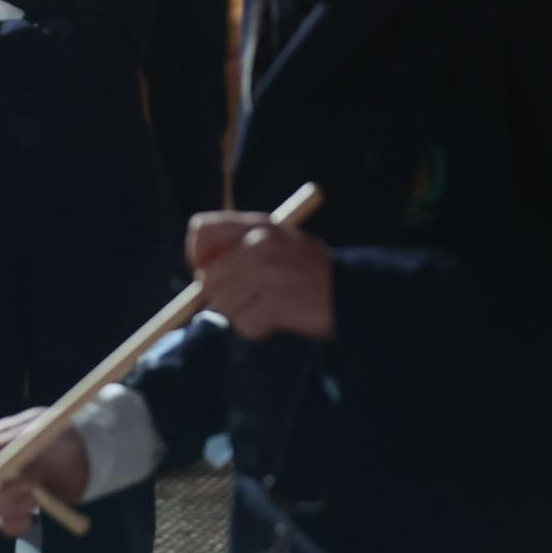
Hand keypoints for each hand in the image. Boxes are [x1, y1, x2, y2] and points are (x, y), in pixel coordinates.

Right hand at [0, 406, 90, 538]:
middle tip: (29, 484)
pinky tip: (31, 516)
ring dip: (14, 504)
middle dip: (0, 491)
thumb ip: (7, 438)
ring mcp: (4, 491)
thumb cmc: (59, 435)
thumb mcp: (38, 428)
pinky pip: (5, 525)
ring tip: (37, 493)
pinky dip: (16, 524)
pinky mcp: (17, 510)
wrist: (87, 457)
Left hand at [186, 211, 334, 341]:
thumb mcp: (278, 243)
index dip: (197, 255)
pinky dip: (257, 327)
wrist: (354, 293)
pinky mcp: (274, 303)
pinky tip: (278, 319)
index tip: (209, 272)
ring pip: (221, 305)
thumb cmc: (309, 272)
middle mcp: (259, 244)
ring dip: (241, 313)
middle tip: (251, 299)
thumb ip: (240, 249)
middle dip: (223, 296)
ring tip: (269, 307)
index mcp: (258, 225)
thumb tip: (200, 273)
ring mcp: (266, 273)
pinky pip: (244, 324)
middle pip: (207, 279)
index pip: (201, 229)